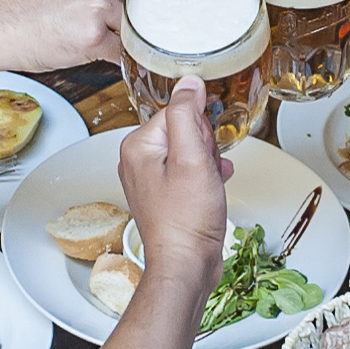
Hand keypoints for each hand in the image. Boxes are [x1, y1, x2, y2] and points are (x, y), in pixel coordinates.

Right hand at [1, 0, 161, 71]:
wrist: (1, 22)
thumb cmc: (35, 0)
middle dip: (173, 9)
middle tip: (187, 19)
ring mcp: (96, 5)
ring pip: (141, 24)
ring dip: (142, 37)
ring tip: (140, 42)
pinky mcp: (90, 36)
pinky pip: (122, 51)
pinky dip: (123, 57)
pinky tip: (115, 55)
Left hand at [116, 77, 232, 281]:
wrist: (186, 265)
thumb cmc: (186, 220)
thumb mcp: (191, 158)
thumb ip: (187, 115)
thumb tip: (189, 83)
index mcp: (137, 146)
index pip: (178, 112)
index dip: (200, 132)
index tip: (202, 154)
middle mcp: (138, 160)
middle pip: (184, 130)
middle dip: (204, 148)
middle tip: (204, 173)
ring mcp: (151, 179)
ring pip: (191, 151)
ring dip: (208, 163)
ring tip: (208, 185)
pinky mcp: (165, 195)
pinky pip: (190, 170)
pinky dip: (206, 177)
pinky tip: (212, 189)